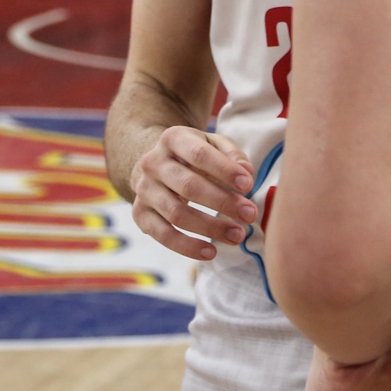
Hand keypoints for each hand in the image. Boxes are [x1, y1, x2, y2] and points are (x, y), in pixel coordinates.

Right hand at [128, 126, 255, 260]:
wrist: (156, 164)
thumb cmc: (193, 155)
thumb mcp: (212, 144)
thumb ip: (231, 154)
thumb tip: (247, 172)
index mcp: (173, 138)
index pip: (199, 154)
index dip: (224, 170)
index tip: (248, 185)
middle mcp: (153, 163)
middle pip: (188, 186)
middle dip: (222, 202)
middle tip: (250, 214)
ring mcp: (144, 189)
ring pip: (176, 214)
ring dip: (210, 228)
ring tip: (238, 236)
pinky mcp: (139, 213)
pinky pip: (163, 235)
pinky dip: (187, 246)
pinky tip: (211, 252)